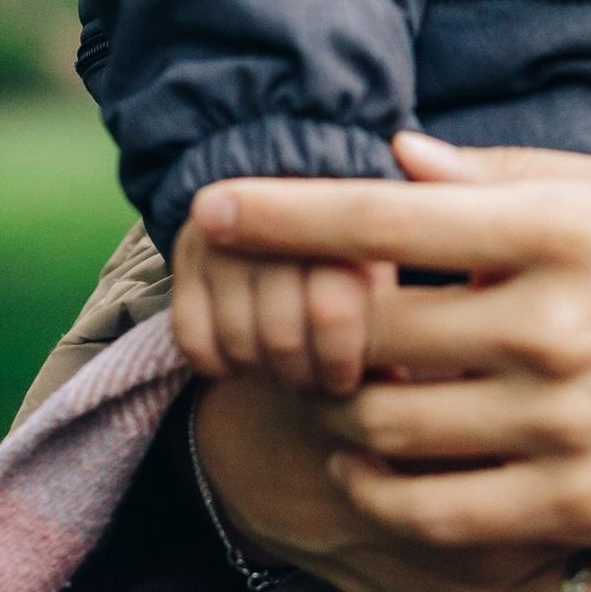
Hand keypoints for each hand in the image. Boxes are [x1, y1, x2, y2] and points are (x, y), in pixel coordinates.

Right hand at [172, 206, 391, 392]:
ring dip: (266, 371)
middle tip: (319, 380)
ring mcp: (227, 234)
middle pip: (282, 335)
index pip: (333, 309)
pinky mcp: (185, 255)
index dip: (340, 359)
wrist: (293, 211)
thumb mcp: (392, 274)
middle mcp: (278, 216)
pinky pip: (193, 338)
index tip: (349, 377)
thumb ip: (404, 316)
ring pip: (238, 340)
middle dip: (304, 375)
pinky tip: (247, 357)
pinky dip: (220, 364)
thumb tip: (396, 380)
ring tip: (290, 367)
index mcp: (344, 216)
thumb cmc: (356, 261)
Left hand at [187, 134, 590, 591]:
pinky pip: (433, 506)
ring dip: (337, 413)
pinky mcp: (579, 500)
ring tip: (334, 398)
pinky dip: (383, 490)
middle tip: (290, 328)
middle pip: (363, 330)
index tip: (212, 206)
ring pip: (382, 423)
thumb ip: (512, 180)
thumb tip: (398, 160)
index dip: (281, 212)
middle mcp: (552, 321)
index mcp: (562, 229)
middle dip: (306, 329)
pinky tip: (379, 469)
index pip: (382, 218)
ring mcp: (563, 418)